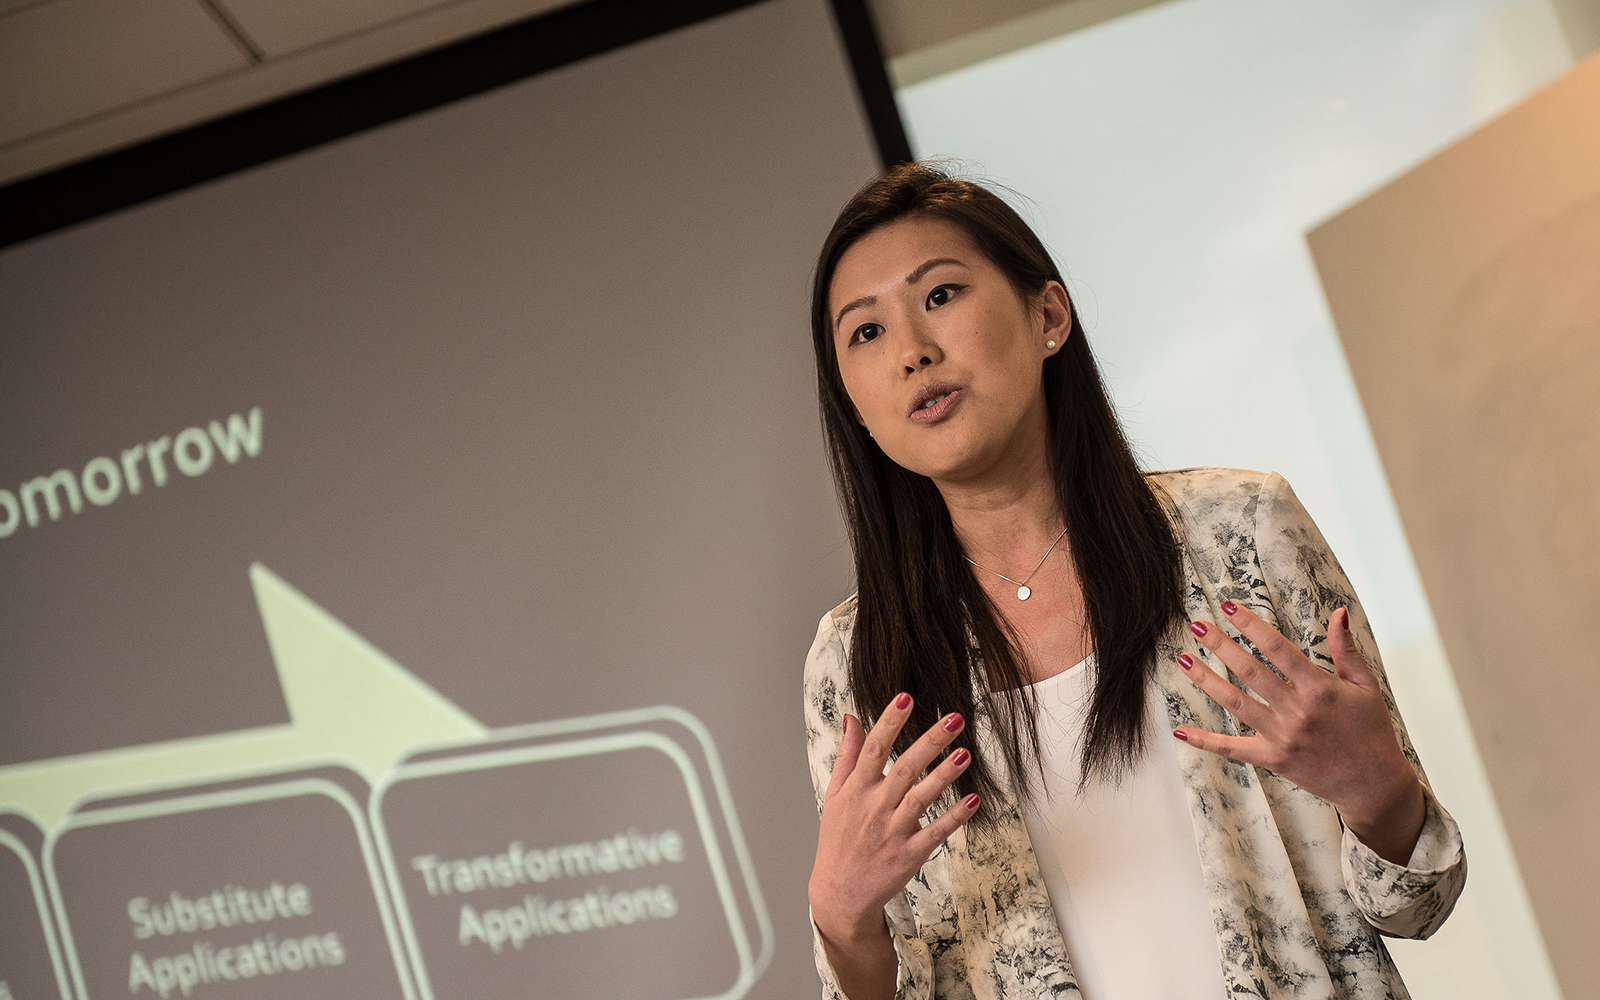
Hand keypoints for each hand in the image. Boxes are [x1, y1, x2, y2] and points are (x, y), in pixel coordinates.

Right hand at [809, 693, 979, 946]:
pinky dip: (954, 818)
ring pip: (922, 798)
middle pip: (905, 768)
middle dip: (930, 741)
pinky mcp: (910, 854)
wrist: (840, 893)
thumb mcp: (835, 795)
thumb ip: (848, 755)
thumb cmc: (838, 840)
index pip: (874, 749)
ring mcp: (893, 832)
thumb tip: (851, 718)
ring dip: (945, 775)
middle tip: (954, 718)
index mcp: (856, 790)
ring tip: (966, 753)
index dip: (889, 722)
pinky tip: (972, 801)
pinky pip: (936, 833)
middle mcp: (875, 808)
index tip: (906, 697)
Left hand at [1174, 602, 1425, 864]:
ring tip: (1183, 659)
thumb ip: (1345, 649)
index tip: (1229, 607)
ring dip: (1206, 680)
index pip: (1277, 649)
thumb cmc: (1371, 731)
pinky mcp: (1272, 759)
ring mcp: (1282, 737)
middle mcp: (1296, 711)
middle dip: (1220, 645)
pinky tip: (1181, 729)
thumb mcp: (1365, 686)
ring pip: (1235, 703)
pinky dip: (1205, 741)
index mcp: (1319, 689)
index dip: (1251, 625)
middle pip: (1249, 671)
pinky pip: (1232, 749)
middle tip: (1197, 625)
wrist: (1373, 784)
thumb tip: (1338, 612)